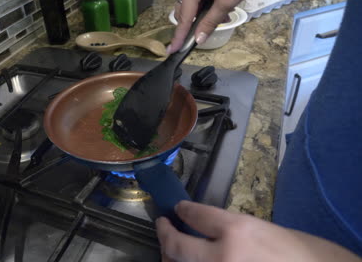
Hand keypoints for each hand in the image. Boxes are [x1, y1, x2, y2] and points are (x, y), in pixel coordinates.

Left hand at [156, 200, 361, 261]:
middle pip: (176, 245)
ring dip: (171, 257)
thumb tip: (207, 230)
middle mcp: (223, 255)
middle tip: (162, 225)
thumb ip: (233, 230)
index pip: (195, 214)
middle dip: (164, 233)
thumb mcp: (266, 230)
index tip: (178, 209)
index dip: (183, 210)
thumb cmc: (304, 254)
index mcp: (238, 230)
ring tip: (170, 249)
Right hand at [169, 0, 243, 52]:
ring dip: (202, 16)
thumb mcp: (226, 2)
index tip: (172, 50)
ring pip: (192, 6)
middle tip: (202, 35)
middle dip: (193, 25)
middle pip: (184, 12)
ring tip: (222, 17)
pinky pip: (199, 0)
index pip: (184, 18)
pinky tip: (222, 9)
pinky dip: (207, 7)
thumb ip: (211, 21)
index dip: (178, 36)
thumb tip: (199, 39)